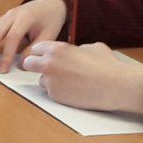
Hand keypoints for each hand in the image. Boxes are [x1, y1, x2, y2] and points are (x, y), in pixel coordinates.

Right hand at [0, 0, 67, 71]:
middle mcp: (11, 15)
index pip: (12, 36)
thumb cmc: (50, 20)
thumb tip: (20, 65)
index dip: (6, 54)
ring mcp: (3, 17)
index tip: (3, 70)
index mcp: (26, 17)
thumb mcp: (49, 35)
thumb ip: (35, 49)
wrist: (50, 4)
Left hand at [19, 41, 142, 113]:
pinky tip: (74, 89)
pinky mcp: (54, 96)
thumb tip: (70, 53)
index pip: (36, 49)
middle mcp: (48, 64)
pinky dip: (59, 91)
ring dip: (50, 80)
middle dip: (35, 66)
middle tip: (46, 69)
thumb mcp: (91, 47)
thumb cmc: (106, 64)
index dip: (41, 53)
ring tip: (70, 80)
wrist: (115, 85)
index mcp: (57, 49)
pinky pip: (51, 92)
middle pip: (28, 64)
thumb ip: (74, 49)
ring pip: (41, 80)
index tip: (45, 56)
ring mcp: (50, 81)